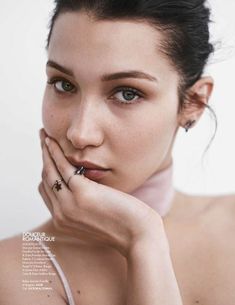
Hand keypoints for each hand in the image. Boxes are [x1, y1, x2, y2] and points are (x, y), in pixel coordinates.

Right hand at [38, 128, 161, 256]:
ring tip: (44, 135)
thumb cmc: (124, 226)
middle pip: (45, 180)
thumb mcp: (96, 219)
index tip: (47, 157)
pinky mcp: (82, 193)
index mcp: (63, 221)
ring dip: (45, 151)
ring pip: (50, 172)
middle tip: (42, 140)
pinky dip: (56, 152)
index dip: (46, 172)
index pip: (46, 192)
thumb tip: (83, 188)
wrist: (139, 237)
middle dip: (42, 158)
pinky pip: (63, 167)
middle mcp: (61, 214)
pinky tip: (53, 141)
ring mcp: (69, 205)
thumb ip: (84, 207)